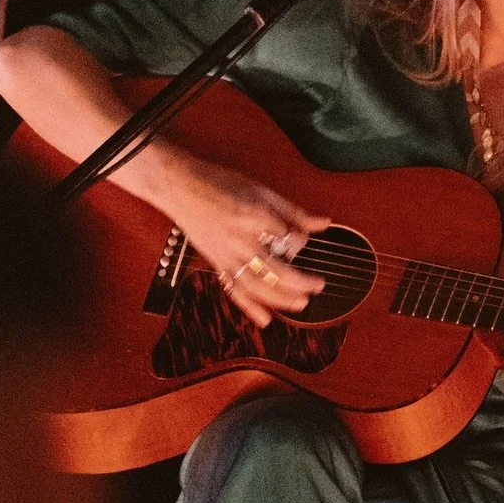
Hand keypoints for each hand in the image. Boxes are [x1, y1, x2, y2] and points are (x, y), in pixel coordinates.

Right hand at [168, 155, 329, 327]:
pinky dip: (250, 307)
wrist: (180, 187)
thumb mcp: (261, 190)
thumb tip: (323, 222)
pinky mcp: (217, 263)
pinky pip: (234, 289)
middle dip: (300, 282)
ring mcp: (227, 254)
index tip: (303, 237)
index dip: (300, 240)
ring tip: (302, 304)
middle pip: (276, 270)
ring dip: (281, 299)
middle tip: (318, 285)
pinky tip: (266, 319)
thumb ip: (293, 211)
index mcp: (255, 217)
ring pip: (257, 286)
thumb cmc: (219, 183)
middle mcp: (241, 240)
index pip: (288, 238)